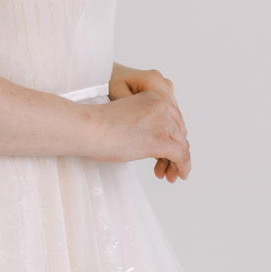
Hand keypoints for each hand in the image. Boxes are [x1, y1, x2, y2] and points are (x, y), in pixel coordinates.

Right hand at [107, 63, 188, 180]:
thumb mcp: (126, 116)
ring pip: (182, 145)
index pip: (174, 120)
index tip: (167, 152)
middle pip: (179, 132)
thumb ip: (143, 123)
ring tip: (171, 175)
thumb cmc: (97, 125)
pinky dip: (183, 167)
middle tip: (169, 167)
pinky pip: (181, 155)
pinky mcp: (161, 139)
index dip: (173, 138)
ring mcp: (163, 122)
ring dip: (178, 162)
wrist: (87, 127)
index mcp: (154, 96)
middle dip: (176, 151)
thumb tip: (150, 142)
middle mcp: (162, 106)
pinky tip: (179, 175)